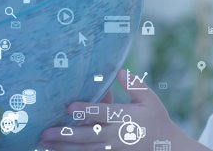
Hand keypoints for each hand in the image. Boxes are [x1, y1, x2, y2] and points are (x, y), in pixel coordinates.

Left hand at [39, 69, 210, 150]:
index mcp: (126, 118)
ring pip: (84, 149)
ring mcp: (113, 150)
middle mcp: (117, 135)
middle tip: (44, 132)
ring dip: (63, 146)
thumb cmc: (157, 120)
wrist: (168, 149)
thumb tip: (119, 71)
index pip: (103, 114)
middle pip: (87, 135)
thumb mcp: (151, 100)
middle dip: (65, 134)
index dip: (86, 111)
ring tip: (44, 143)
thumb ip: (135, 85)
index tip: (69, 107)